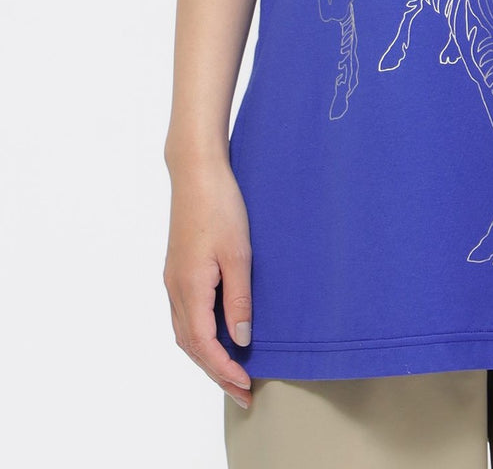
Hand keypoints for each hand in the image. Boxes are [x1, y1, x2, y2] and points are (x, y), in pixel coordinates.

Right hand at [163, 158, 253, 407]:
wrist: (196, 173)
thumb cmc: (220, 206)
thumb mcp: (238, 254)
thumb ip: (239, 299)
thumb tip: (241, 339)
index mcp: (190, 287)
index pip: (204, 344)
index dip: (224, 369)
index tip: (245, 386)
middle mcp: (176, 288)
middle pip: (191, 345)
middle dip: (215, 371)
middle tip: (241, 393)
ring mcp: (174, 278)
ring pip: (186, 331)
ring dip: (207, 355)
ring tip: (231, 371)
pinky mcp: (178, 269)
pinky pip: (186, 314)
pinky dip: (200, 335)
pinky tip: (217, 335)